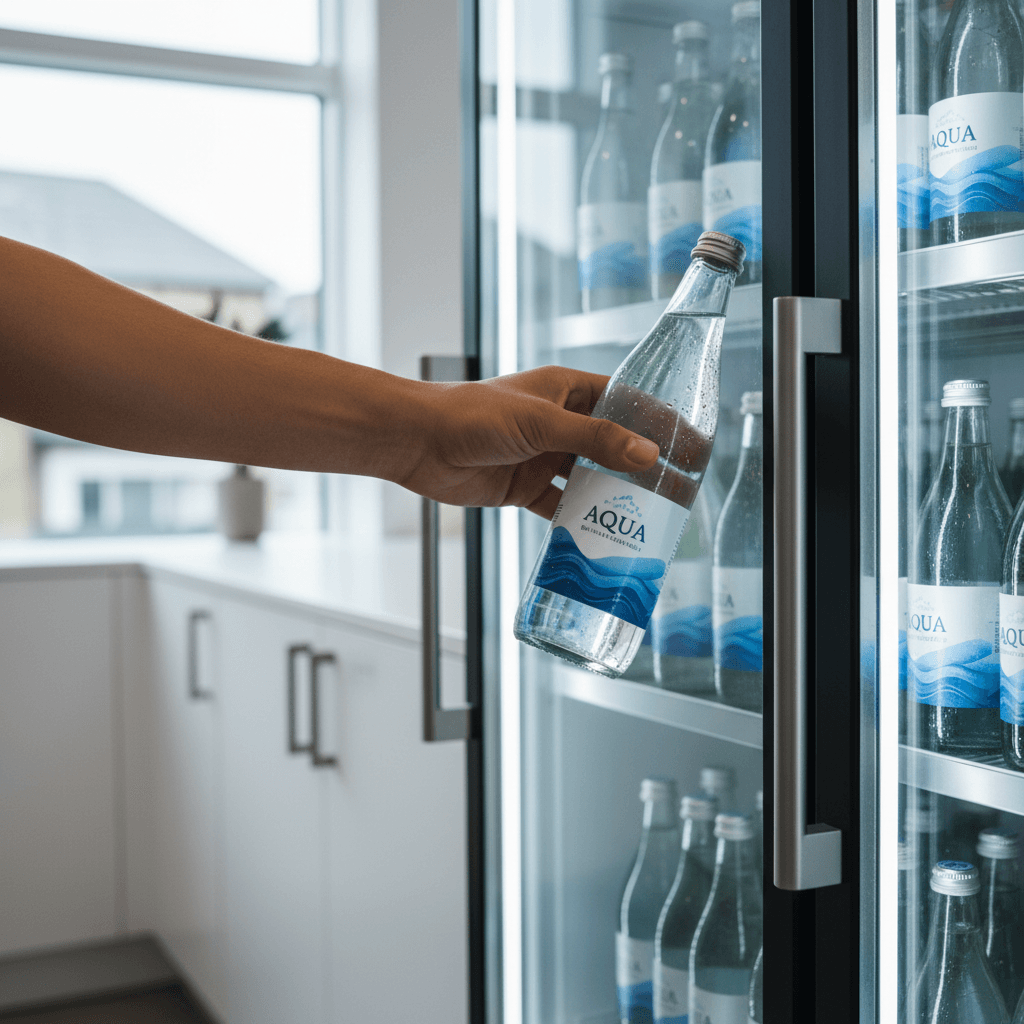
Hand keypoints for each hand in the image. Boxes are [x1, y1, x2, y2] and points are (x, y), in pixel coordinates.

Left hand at [400, 366, 659, 517]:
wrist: (418, 442)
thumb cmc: (472, 415)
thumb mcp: (541, 423)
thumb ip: (594, 439)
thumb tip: (647, 455)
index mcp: (567, 391)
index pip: (626, 403)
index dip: (659, 423)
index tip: (690, 445)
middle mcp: (559, 423)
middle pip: (613, 445)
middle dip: (644, 467)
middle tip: (679, 492)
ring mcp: (543, 457)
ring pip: (590, 479)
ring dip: (615, 497)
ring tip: (651, 519)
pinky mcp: (525, 488)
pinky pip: (562, 507)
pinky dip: (580, 522)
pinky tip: (603, 537)